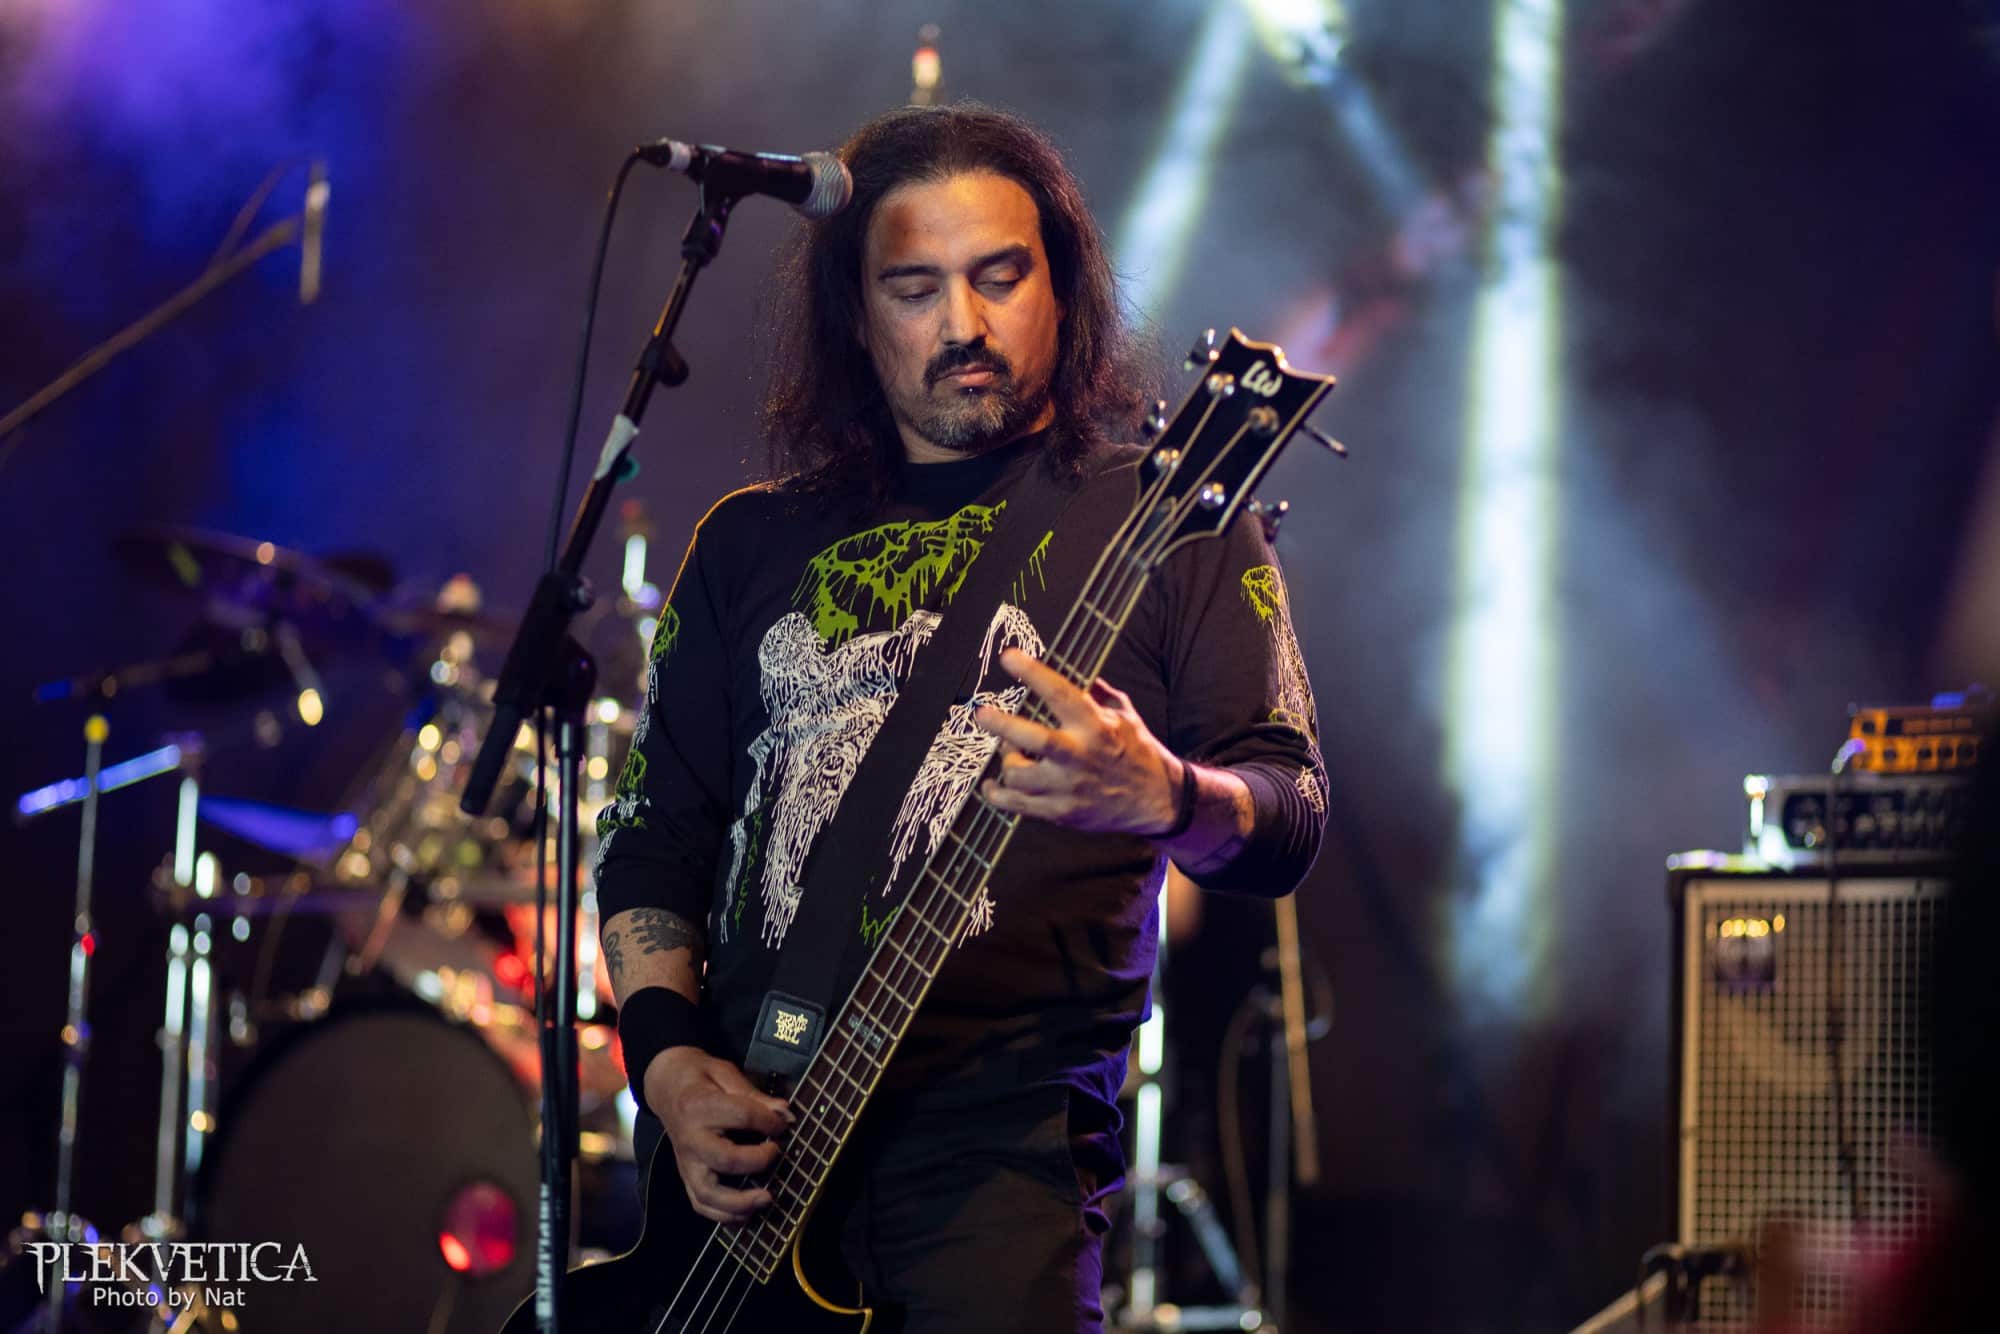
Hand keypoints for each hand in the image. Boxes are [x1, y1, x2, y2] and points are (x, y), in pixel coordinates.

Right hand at [644, 1046, 793, 1225]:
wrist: (667, 1088)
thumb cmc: (701, 1078)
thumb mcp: (725, 1074)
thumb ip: (755, 1095)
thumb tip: (785, 1114)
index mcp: (700, 1105)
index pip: (742, 1117)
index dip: (770, 1122)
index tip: (785, 1124)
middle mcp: (690, 1138)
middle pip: (725, 1159)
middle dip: (758, 1161)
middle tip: (778, 1153)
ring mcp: (686, 1162)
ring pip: (708, 1193)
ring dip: (740, 1202)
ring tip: (767, 1198)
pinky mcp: (686, 1176)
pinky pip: (701, 1204)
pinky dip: (724, 1216)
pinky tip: (747, 1214)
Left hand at [973, 648, 1181, 836]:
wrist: (1157, 800)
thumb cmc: (1138, 751)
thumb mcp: (1125, 715)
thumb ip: (1100, 694)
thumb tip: (1084, 675)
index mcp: (1096, 726)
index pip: (1060, 693)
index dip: (1032, 673)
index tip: (1008, 657)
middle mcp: (1080, 756)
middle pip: (1033, 739)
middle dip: (1002, 724)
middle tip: (981, 713)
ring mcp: (1069, 788)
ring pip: (1018, 774)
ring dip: (1006, 760)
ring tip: (1010, 753)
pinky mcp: (1062, 813)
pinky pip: (1018, 804)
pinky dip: (998, 794)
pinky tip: (992, 786)